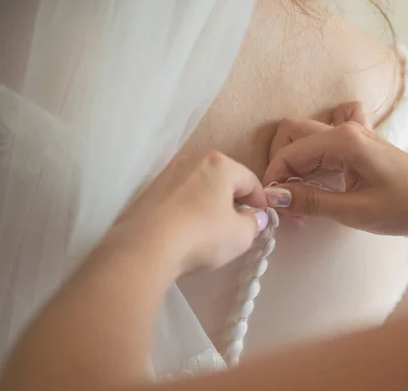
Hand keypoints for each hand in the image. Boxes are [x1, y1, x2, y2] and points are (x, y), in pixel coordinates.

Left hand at [110, 151, 268, 273]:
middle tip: (238, 224)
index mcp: (219, 164)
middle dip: (234, 199)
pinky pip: (179, 197)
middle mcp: (192, 160)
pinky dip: (188, 208)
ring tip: (211, 228)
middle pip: (223, 179)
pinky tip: (187, 230)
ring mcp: (167, 173)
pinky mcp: (148, 190)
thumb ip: (254, 223)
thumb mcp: (241, 236)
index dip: (261, 201)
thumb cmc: (203, 235)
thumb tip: (254, 217)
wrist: (146, 246)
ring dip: (210, 203)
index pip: (250, 180)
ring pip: (199, 186)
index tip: (261, 219)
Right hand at [263, 102, 407, 235]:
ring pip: (305, 138)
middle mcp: (346, 130)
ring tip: (300, 198)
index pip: (290, 151)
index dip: (274, 177)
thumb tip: (274, 196)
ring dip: (295, 164)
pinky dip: (312, 160)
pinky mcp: (359, 145)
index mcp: (344, 140)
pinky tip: (318, 181)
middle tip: (284, 199)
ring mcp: (353, 134)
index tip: (271, 204)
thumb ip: (312, 201)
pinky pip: (324, 143)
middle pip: (292, 133)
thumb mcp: (356, 211)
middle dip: (280, 165)